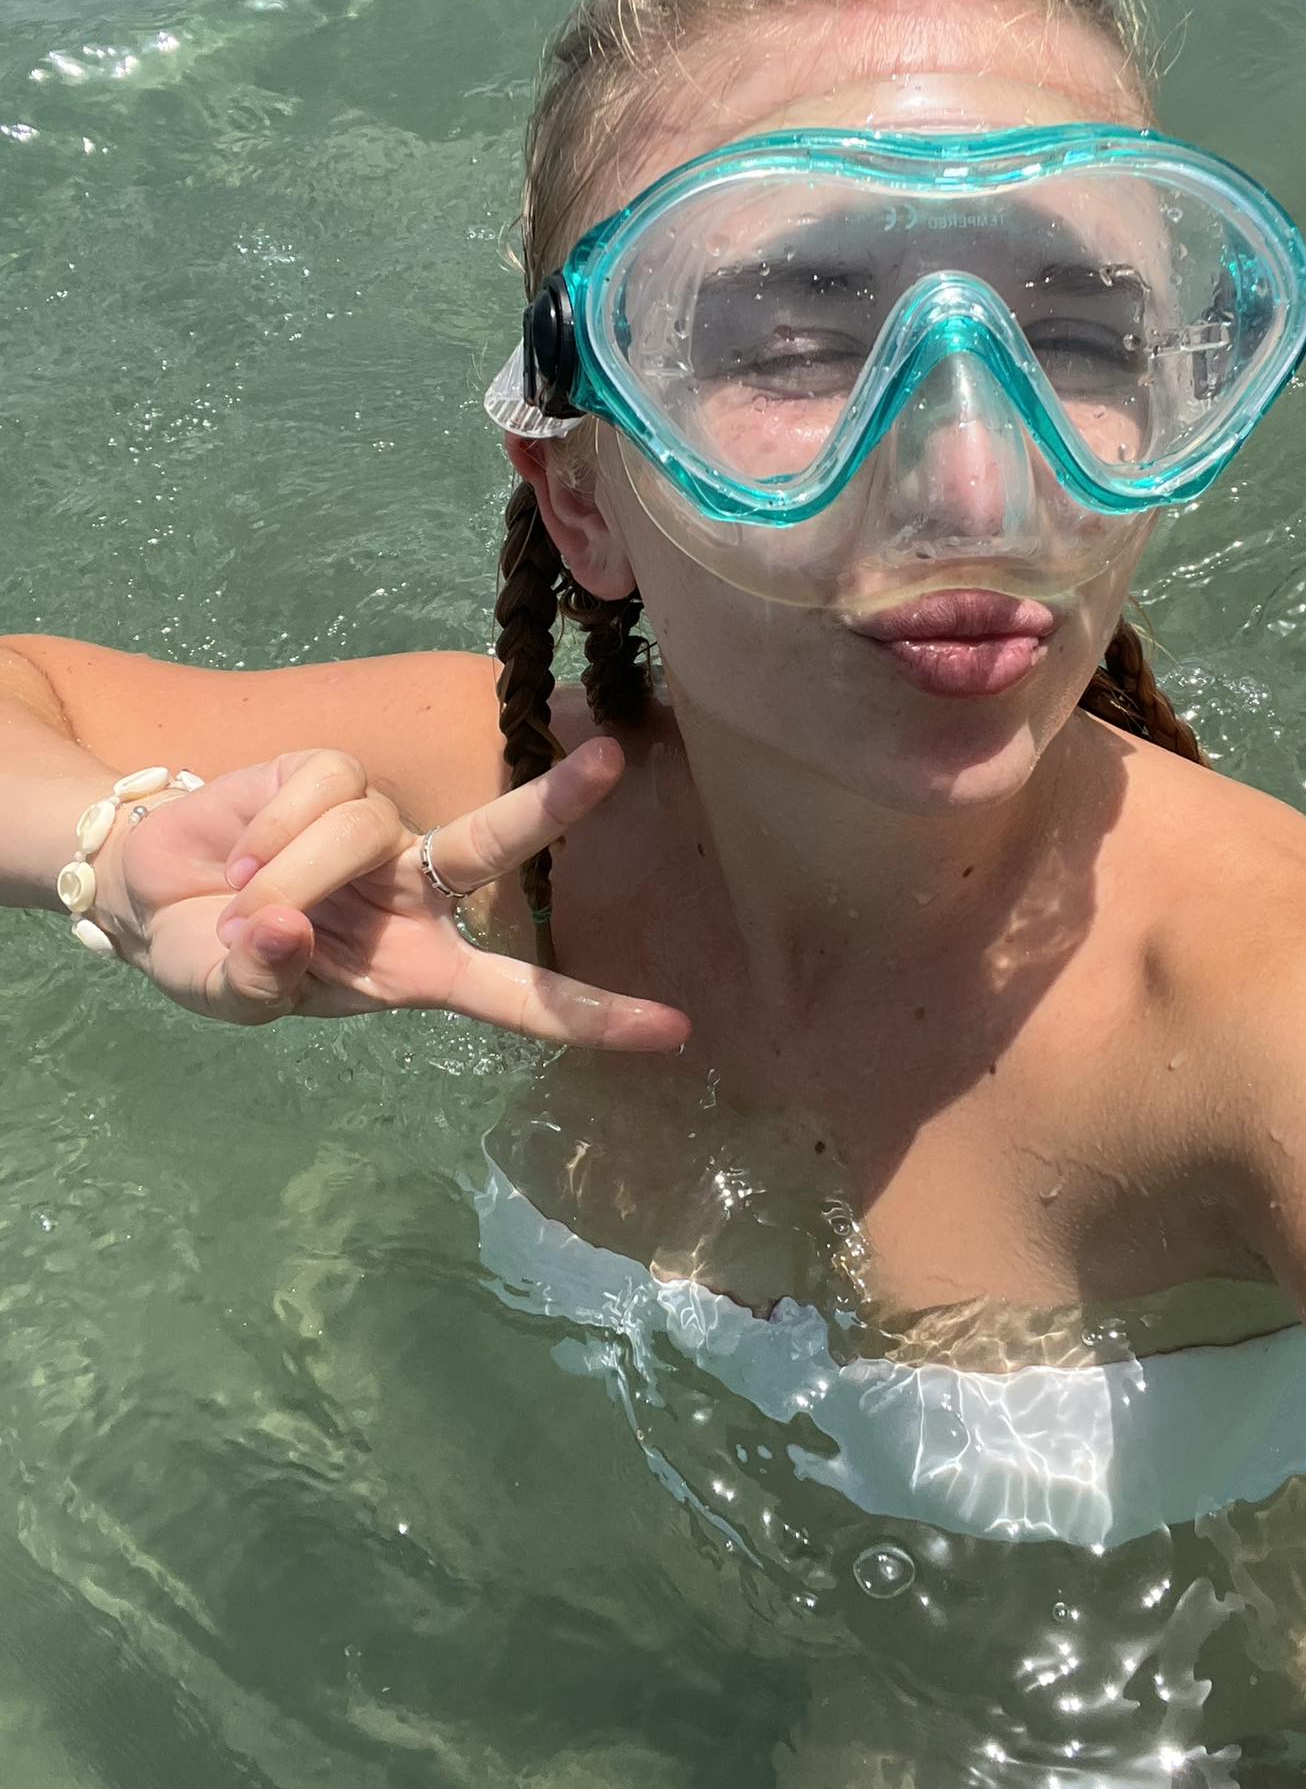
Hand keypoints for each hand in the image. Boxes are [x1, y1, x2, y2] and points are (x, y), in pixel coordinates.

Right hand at [90, 742, 690, 1049]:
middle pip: (497, 842)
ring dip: (287, 875)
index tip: (675, 1028)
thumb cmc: (214, 957)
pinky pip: (318, 793)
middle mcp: (418, 890)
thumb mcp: (234, 996)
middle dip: (555, 801)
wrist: (148, 894)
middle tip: (612, 760)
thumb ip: (259, 980)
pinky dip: (269, 833)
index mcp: (421, 967)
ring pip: (361, 830)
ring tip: (239, 900)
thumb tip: (283, 928)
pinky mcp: (330, 774)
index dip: (592, 1015)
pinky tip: (239, 853)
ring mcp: (379, 827)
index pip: (519, 995)